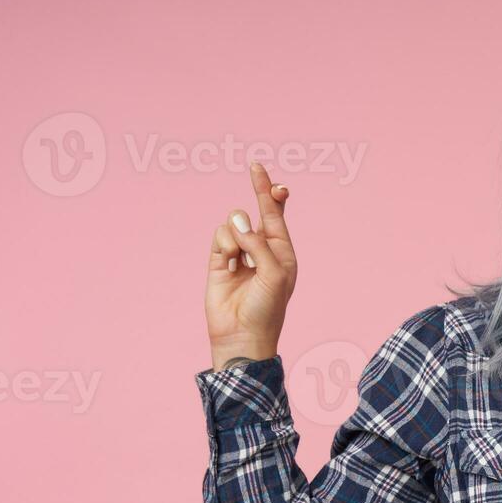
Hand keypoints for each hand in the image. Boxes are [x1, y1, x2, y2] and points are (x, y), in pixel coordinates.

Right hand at [205, 162, 296, 367]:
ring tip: (241, 260)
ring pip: (234, 222)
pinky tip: (228, 262)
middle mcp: (261, 249)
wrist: (242, 334)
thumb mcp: (273, 273)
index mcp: (282, 251)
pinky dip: (224, 244)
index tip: (264, 172)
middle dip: (258, 191)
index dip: (271, 192)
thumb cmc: (267, 308)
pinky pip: (220, 235)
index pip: (277, 214)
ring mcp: (239, 253)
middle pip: (256, 210)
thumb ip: (258, 243)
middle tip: (256, 167)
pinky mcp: (218, 260)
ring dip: (238, 234)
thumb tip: (238, 219)